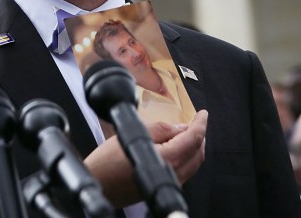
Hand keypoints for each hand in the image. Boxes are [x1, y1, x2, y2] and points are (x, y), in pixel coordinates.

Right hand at [84, 110, 207, 206]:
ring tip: (187, 132)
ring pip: (193, 164)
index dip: (200, 123)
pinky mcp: (162, 187)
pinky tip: (177, 147)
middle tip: (195, 121)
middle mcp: (174, 174)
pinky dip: (187, 156)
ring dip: (194, 146)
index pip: (194, 138)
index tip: (203, 114)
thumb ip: (161, 129)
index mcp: (169, 158)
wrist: (98, 185)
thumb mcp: (134, 133)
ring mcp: (170, 183)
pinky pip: (185, 171)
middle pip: (198, 153)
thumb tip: (180, 127)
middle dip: (200, 135)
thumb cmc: (109, 161)